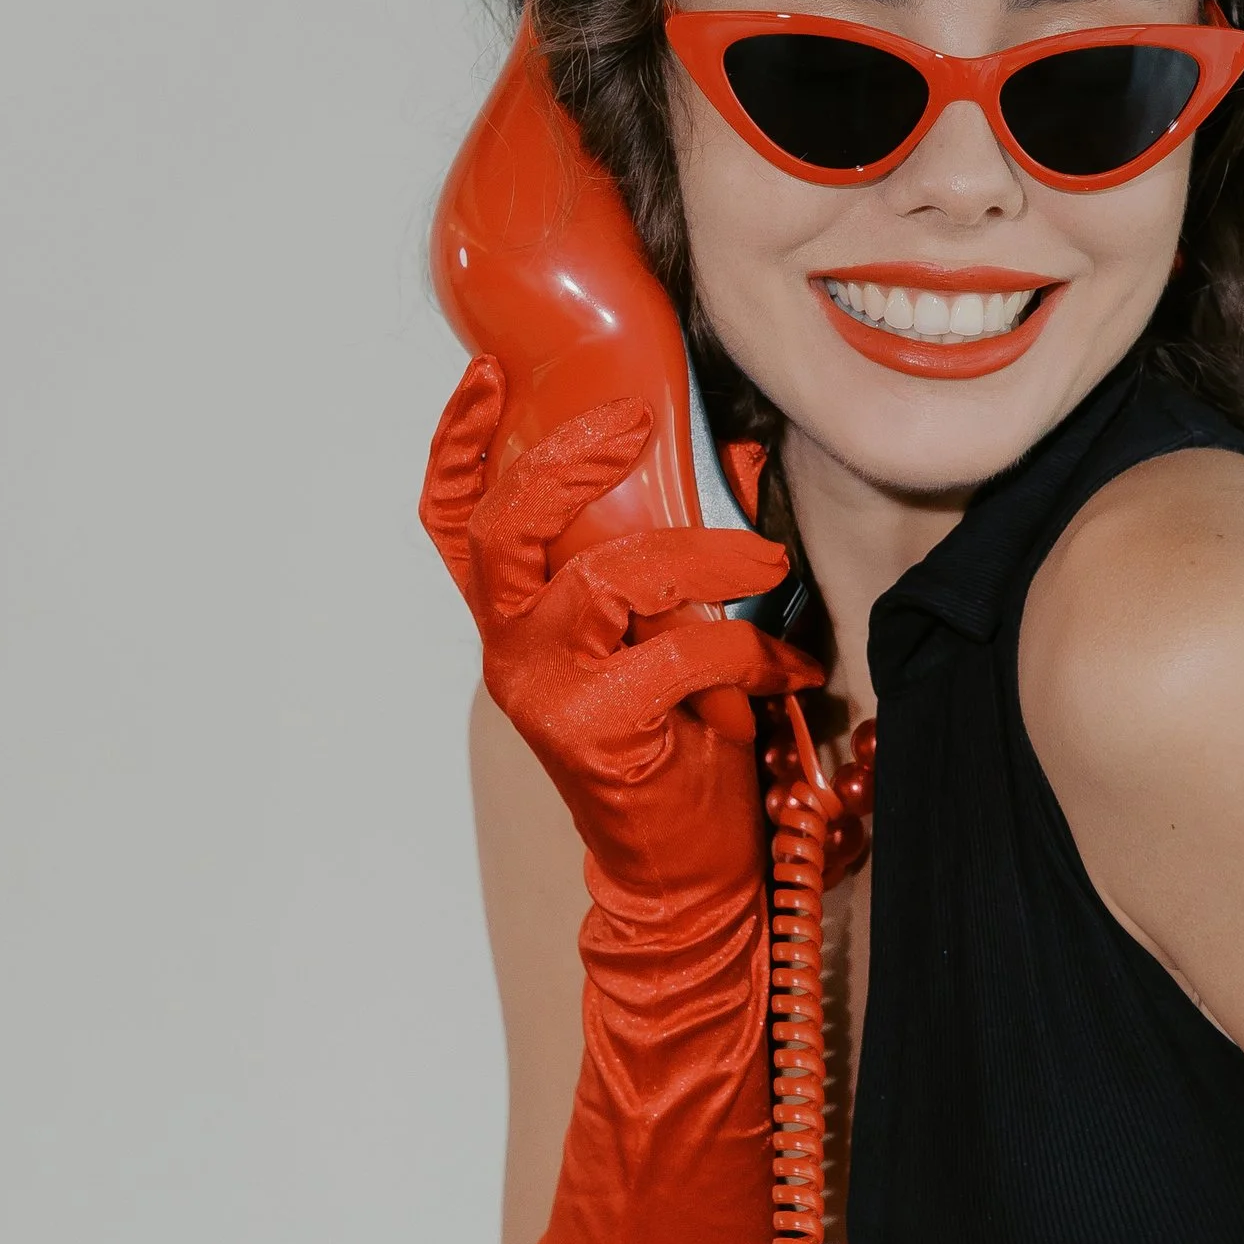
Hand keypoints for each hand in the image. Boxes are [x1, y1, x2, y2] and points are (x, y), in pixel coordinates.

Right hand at [420, 357, 819, 910]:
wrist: (683, 869)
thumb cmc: (676, 743)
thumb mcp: (664, 634)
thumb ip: (671, 560)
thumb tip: (742, 461)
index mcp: (519, 620)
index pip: (456, 524)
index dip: (458, 446)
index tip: (487, 374)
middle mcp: (514, 651)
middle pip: (500, 532)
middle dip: (562, 462)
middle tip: (631, 421)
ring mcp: (547, 692)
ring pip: (600, 579)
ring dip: (697, 554)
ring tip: (765, 555)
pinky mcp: (597, 730)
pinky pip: (676, 652)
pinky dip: (745, 647)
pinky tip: (787, 667)